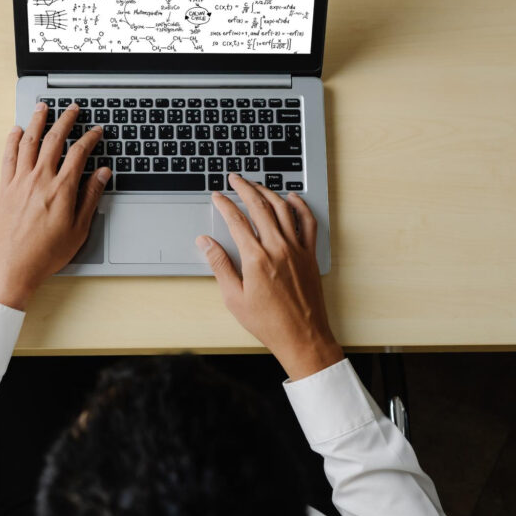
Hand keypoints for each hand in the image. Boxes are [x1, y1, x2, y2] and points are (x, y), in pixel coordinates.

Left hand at [0, 102, 110, 310]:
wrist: (11, 268)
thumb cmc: (45, 254)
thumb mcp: (78, 229)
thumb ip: (90, 197)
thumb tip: (102, 174)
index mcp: (61, 189)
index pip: (79, 153)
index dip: (90, 138)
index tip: (96, 131)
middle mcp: (39, 179)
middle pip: (54, 139)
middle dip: (66, 120)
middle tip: (73, 109)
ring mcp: (19, 181)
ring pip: (28, 141)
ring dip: (37, 121)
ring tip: (43, 107)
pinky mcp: (4, 187)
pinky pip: (8, 156)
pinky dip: (12, 140)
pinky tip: (16, 131)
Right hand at [197, 174, 342, 379]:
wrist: (302, 336)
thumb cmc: (268, 322)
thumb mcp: (234, 298)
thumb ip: (220, 265)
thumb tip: (206, 243)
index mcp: (256, 258)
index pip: (236, 220)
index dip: (224, 204)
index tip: (217, 196)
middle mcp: (278, 248)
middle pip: (259, 207)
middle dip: (245, 188)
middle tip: (235, 179)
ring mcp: (296, 249)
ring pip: (282, 209)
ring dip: (268, 192)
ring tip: (256, 184)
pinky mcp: (309, 255)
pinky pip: (307, 223)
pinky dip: (299, 206)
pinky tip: (292, 198)